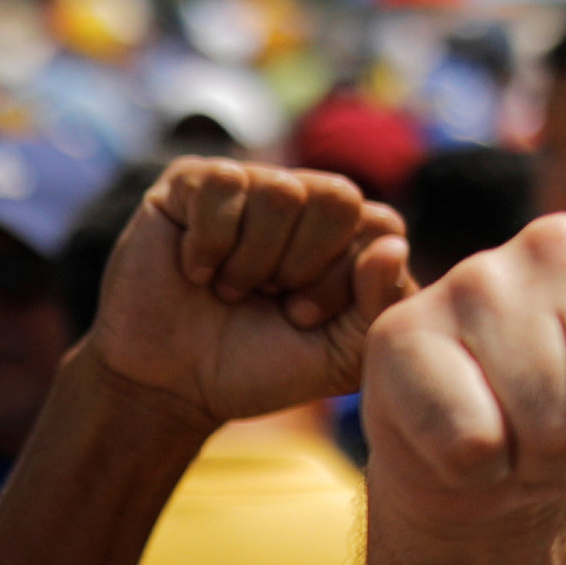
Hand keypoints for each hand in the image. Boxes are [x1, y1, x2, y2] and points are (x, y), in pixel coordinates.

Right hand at [87, 159, 410, 426]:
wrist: (173, 383)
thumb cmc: (261, 367)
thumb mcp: (340, 355)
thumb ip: (381, 305)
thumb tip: (392, 245)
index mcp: (348, 238)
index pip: (382, 224)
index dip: (345, 277)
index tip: (305, 318)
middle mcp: (304, 203)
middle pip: (339, 197)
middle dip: (303, 264)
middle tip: (270, 299)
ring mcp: (250, 186)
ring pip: (282, 191)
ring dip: (254, 259)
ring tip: (231, 289)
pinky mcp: (192, 181)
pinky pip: (224, 183)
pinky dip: (210, 243)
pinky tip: (197, 272)